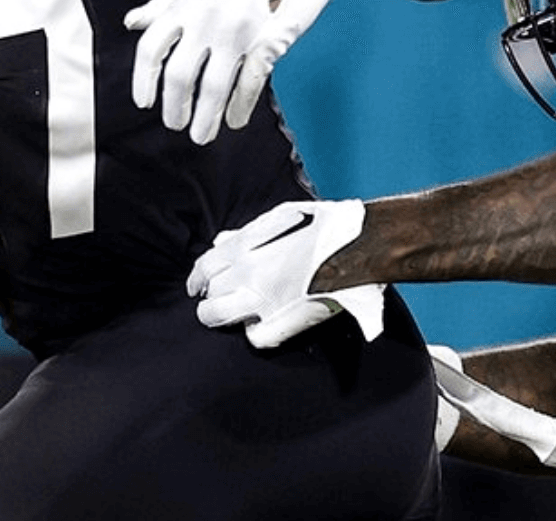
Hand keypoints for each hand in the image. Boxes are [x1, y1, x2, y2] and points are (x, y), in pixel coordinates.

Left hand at [125, 0, 332, 143]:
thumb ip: (163, 4)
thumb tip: (131, 23)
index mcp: (185, 3)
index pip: (151, 48)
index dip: (143, 80)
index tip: (144, 103)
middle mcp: (206, 17)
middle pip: (179, 75)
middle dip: (175, 108)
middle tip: (176, 124)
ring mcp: (238, 30)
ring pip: (213, 87)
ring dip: (205, 118)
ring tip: (202, 134)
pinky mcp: (268, 41)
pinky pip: (249, 84)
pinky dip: (240, 107)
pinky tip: (234, 120)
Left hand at [187, 199, 385, 346]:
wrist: (357, 245)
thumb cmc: (323, 228)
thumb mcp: (279, 219)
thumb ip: (246, 233)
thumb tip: (220, 241)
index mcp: (244, 248)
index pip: (203, 268)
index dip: (198, 279)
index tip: (199, 286)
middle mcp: (247, 275)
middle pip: (209, 295)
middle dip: (210, 299)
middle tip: (216, 302)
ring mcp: (263, 300)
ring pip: (220, 317)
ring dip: (222, 316)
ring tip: (232, 316)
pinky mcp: (284, 321)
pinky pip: (256, 337)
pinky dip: (255, 333)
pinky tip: (261, 326)